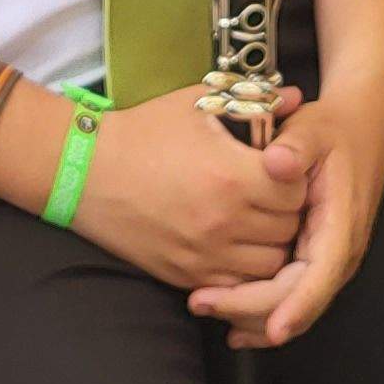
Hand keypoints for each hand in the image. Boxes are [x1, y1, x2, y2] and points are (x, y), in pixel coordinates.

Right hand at [72, 83, 311, 293]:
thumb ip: (252, 99)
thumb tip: (295, 97)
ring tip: (259, 219)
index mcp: (232, 176)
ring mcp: (205, 255)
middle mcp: (223, 222)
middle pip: (289, 229)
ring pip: (271, 264)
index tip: (283, 168)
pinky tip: (236, 243)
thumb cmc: (144, 132)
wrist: (86, 172)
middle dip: (289, 210)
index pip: (297, 190)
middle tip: (276, 193)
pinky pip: (239, 285)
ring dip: (272, 242)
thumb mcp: (196, 103)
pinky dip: (246, 268)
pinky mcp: (187, 276)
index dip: (297, 178)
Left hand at [190, 86, 383, 349]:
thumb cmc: (332, 131)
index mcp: (341, 227)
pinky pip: (289, 300)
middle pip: (298, 302)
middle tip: (200, 303)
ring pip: (293, 309)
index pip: (321, 277)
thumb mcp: (313, 129)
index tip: (274, 330)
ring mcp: (326, 263)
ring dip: (251, 317)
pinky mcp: (313, 262)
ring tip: (204, 308)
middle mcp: (339, 255)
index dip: (298, 306)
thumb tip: (276, 162)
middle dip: (251, 311)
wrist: (360, 131)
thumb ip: (295, 145)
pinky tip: (231, 323)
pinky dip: (261, 314)